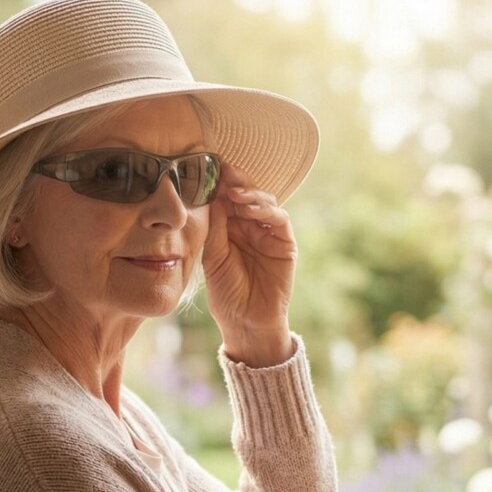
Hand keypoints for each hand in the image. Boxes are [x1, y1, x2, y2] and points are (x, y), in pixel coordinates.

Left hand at [203, 165, 296, 360]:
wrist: (245, 322)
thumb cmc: (226, 294)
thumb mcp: (212, 256)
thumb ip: (214, 227)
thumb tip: (211, 194)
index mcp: (230, 228)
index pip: (227, 198)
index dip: (219, 183)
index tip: (206, 169)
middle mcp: (250, 227)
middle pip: (246, 194)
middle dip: (235, 181)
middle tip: (222, 170)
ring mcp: (269, 234)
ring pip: (264, 202)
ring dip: (249, 194)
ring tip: (233, 193)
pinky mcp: (285, 244)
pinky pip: (279, 220)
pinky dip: (266, 211)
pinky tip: (250, 210)